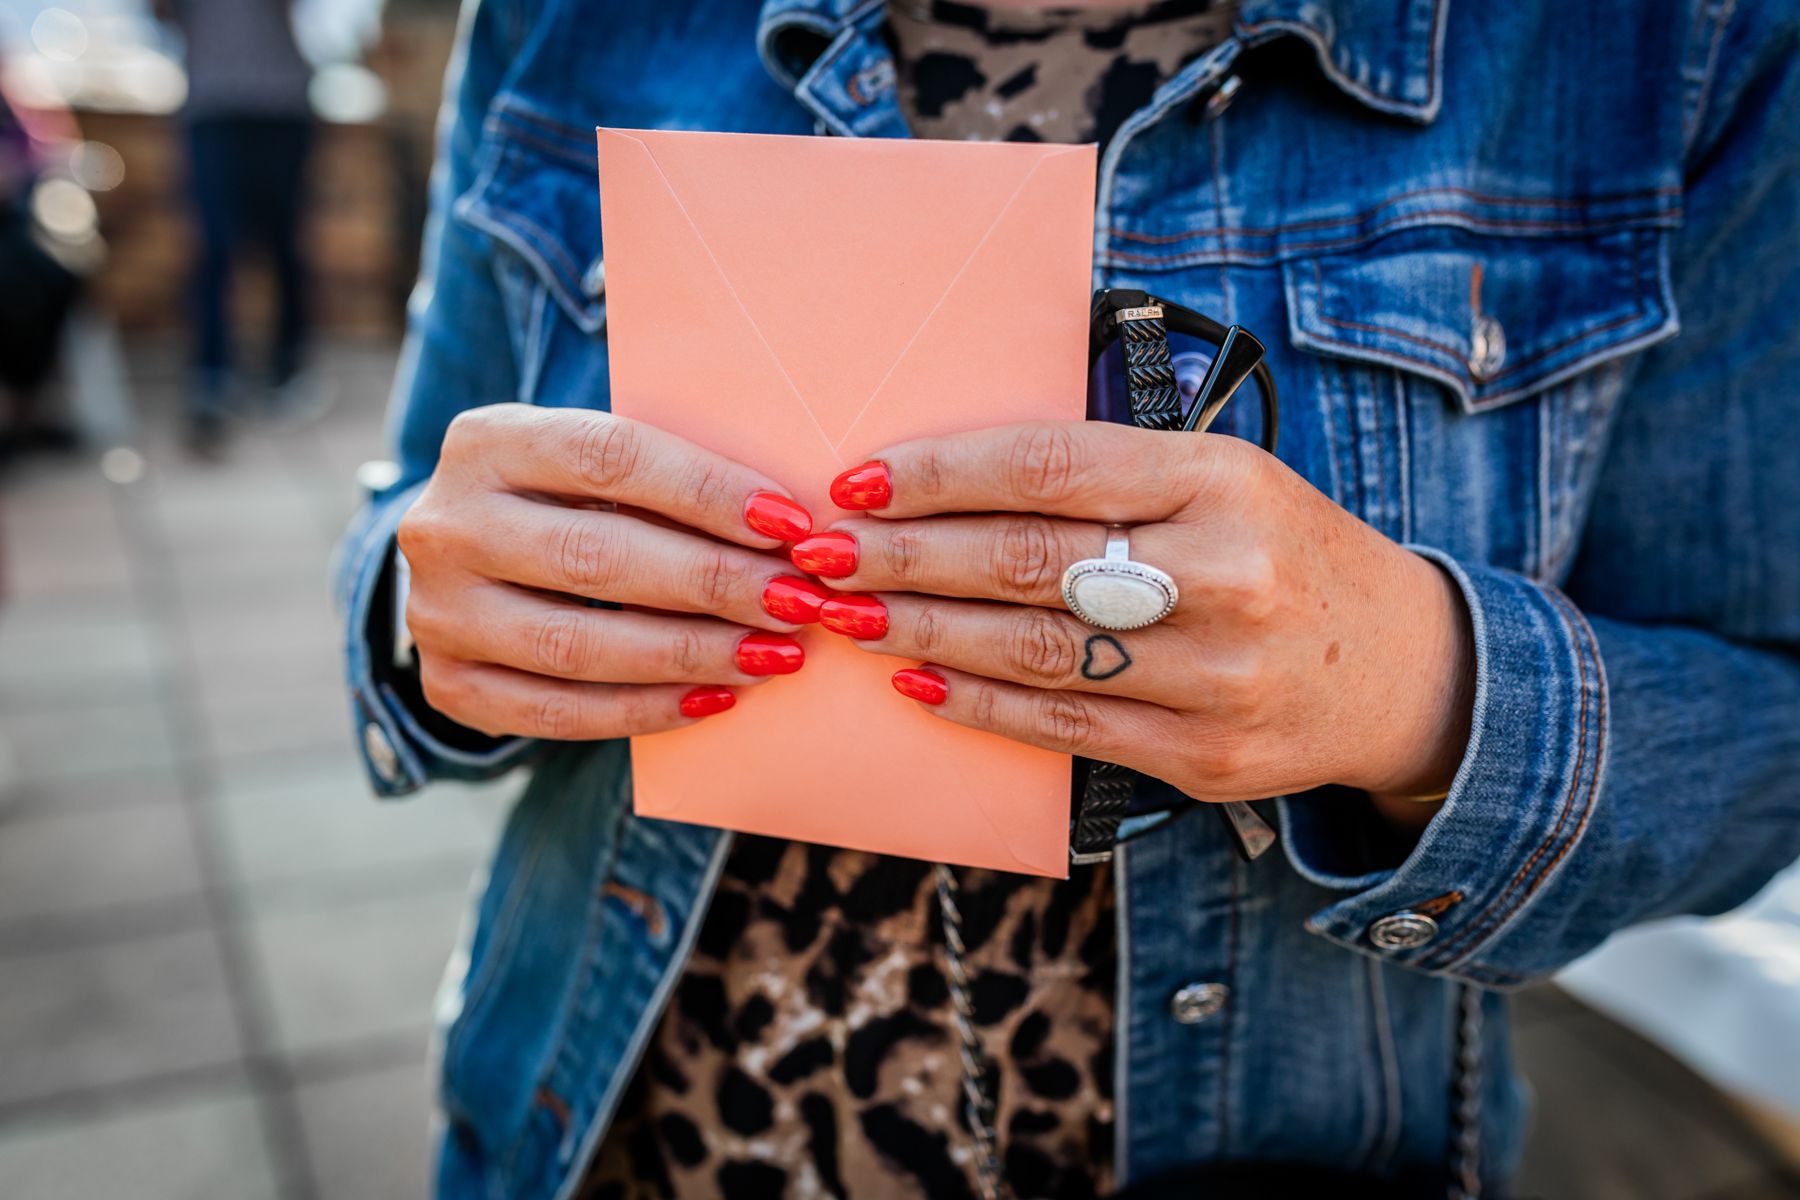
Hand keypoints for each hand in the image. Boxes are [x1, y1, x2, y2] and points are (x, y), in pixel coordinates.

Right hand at [396, 404, 820, 739]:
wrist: (464, 566)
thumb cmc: (563, 502)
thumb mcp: (591, 464)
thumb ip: (664, 478)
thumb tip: (783, 524)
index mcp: (486, 440)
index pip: (610, 456)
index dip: (706, 491)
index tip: (789, 524)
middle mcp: (446, 524)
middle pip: (597, 556)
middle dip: (714, 581)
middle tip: (796, 600)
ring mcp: (437, 611)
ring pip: (578, 644)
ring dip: (691, 653)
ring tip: (772, 653)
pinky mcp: (448, 684)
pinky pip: (559, 712)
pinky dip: (645, 709)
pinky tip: (714, 698)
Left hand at [795, 423, 1473, 811]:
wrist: (1403, 670)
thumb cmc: (1284, 552)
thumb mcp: (1226, 475)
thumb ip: (1113, 469)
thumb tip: (954, 470)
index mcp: (1220, 479)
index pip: (1051, 467)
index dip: (941, 473)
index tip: (860, 480)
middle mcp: (1222, 572)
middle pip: (1027, 560)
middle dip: (907, 558)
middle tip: (822, 556)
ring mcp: (1216, 674)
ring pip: (1035, 650)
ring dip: (923, 633)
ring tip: (847, 618)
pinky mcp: (1204, 754)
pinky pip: (1065, 726)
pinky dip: (979, 704)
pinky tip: (916, 683)